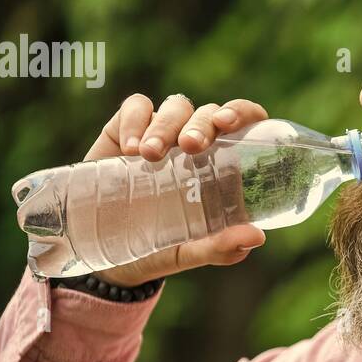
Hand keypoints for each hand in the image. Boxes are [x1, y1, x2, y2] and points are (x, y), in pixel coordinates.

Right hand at [83, 93, 269, 286]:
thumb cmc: (159, 247)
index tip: (228, 123)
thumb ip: (221, 247)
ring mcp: (163, 133)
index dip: (243, 112)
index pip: (244, 123)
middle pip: (208, 114)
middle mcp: (196, 144)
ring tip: (149, 155)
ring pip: (176, 107)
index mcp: (222, 165)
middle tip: (190, 145)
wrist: (105, 255)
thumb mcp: (189, 251)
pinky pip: (136, 107)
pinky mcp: (127, 130)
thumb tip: (256, 237)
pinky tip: (130, 148)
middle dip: (201, 124)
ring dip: (166, 125)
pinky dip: (135, 120)